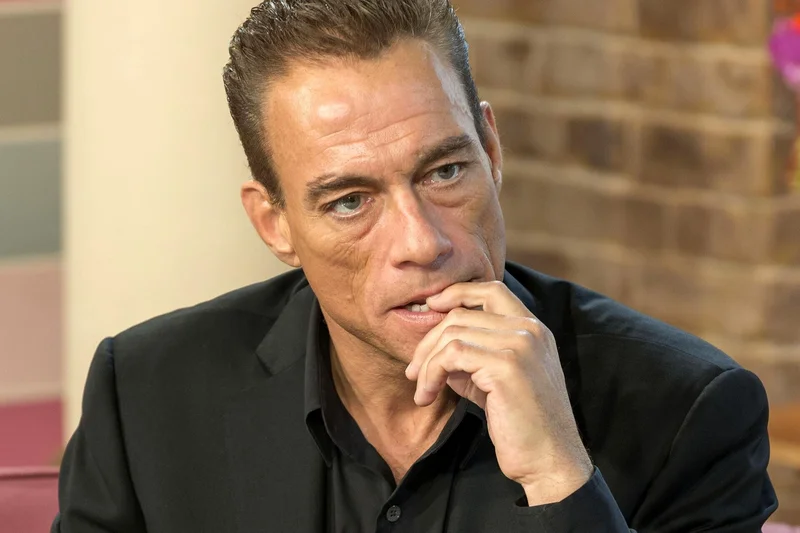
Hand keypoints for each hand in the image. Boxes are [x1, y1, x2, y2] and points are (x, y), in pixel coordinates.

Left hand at [405, 281, 592, 504]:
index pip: (491, 289)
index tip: (431, 307)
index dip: (456, 293)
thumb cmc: (521, 425)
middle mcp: (530, 330)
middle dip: (428, 341)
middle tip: (414, 371)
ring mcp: (520, 345)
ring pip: (452, 333)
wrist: (549, 461)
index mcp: (533, 328)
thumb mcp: (493, 381)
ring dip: (427, 362)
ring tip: (421, 389)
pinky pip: (452, 355)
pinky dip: (431, 373)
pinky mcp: (506, 366)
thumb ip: (470, 358)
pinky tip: (427, 395)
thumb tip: (434, 348)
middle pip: (462, 314)